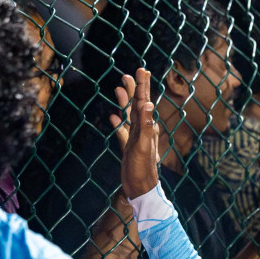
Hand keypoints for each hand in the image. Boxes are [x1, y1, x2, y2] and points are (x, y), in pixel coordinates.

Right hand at [110, 68, 160, 198]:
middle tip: (128, 74)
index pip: (144, 101)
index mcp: (147, 126)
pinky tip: (112, 117)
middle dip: (133, 89)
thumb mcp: (144, 145)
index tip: (141, 70)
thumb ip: (146, 125)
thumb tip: (147, 104)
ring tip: (118, 87)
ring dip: (124, 102)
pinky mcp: (129, 147)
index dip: (142, 85)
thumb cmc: (143, 169)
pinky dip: (118, 123)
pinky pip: (122, 131)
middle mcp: (143, 129)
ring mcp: (136, 137)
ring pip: (129, 115)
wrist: (140, 188)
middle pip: (137, 104)